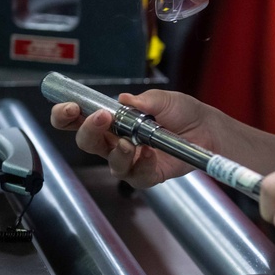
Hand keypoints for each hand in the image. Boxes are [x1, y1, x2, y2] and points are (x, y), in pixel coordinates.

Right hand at [49, 89, 215, 187]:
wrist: (207, 129)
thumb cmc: (183, 112)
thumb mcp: (164, 99)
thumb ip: (143, 100)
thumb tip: (124, 100)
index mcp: (113, 119)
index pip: (79, 119)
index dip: (67, 115)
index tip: (70, 107)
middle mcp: (116, 141)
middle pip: (87, 142)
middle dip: (87, 130)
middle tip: (100, 118)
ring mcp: (130, 159)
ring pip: (110, 162)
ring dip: (116, 152)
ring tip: (129, 142)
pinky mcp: (146, 174)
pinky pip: (135, 175)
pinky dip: (140, 164)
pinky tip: (149, 153)